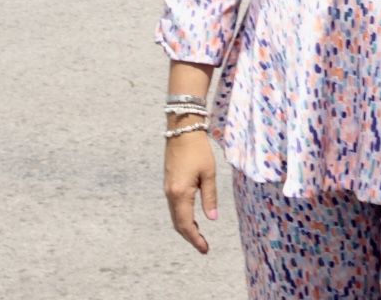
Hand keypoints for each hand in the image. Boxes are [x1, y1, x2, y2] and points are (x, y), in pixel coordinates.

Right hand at [163, 131, 218, 252]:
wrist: (182, 131)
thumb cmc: (198, 150)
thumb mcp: (209, 173)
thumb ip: (210, 197)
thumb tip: (212, 219)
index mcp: (180, 194)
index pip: (186, 224)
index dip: (195, 239)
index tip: (205, 249)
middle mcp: (170, 194)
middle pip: (178, 223)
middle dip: (190, 237)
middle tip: (204, 247)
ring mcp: (168, 190)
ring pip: (175, 216)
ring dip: (186, 228)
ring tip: (200, 236)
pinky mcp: (169, 184)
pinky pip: (174, 207)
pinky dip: (183, 217)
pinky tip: (193, 219)